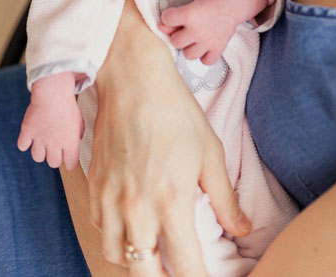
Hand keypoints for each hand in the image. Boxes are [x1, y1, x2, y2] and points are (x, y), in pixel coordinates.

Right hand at [17, 72, 83, 169]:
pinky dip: (24, 143)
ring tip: (41, 143)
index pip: (71, 164)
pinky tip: (29, 137)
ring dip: (40, 152)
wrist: (53, 92)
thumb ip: (78, 134)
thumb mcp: (79, 120)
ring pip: (37, 158)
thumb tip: (75, 140)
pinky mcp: (27, 131)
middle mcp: (55, 144)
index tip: (68, 159)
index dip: (69, 162)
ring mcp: (40, 139)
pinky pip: (22, 146)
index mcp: (70, 143)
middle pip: (53, 163)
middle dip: (54, 157)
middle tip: (53, 148)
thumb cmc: (67, 105)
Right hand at [87, 1, 250, 275]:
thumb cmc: (174, 111)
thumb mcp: (210, 153)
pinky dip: (115, 237)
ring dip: (136, 262)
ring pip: (117, 256)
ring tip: (153, 253)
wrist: (131, 78)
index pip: (186, 267)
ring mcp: (110, 197)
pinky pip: (100, 228)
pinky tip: (131, 226)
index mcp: (171, 203)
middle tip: (179, 269)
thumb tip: (241, 228)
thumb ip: (224, 198)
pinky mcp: (94, 184)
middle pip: (144, 274)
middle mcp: (136, 208)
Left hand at [159, 0, 238, 65]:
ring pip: (189, 55)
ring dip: (190, 48)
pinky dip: (204, 56)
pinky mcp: (219, 48)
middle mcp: (198, 30)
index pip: (167, 19)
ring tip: (195, 40)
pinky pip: (205, 62)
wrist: (229, 4)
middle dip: (179, 36)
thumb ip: (172, 19)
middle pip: (175, 42)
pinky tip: (204, 48)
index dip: (169, 18)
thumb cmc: (207, 5)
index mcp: (189, 15)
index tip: (175, 16)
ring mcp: (208, 41)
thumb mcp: (188, 7)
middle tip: (186, 30)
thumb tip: (159, 28)